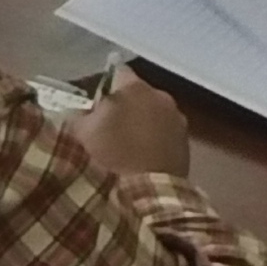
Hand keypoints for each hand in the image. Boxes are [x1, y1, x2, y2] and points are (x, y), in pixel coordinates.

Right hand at [62, 68, 191, 177]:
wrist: (147, 193)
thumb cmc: (110, 155)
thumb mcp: (82, 132)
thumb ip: (80, 114)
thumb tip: (81, 112)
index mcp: (134, 87)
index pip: (118, 72)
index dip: (105, 85)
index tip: (97, 103)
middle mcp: (161, 96)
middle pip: (139, 93)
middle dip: (126, 105)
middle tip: (110, 127)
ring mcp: (177, 119)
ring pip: (155, 113)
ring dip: (143, 122)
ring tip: (128, 146)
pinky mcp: (186, 142)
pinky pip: (167, 133)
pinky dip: (156, 140)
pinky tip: (144, 157)